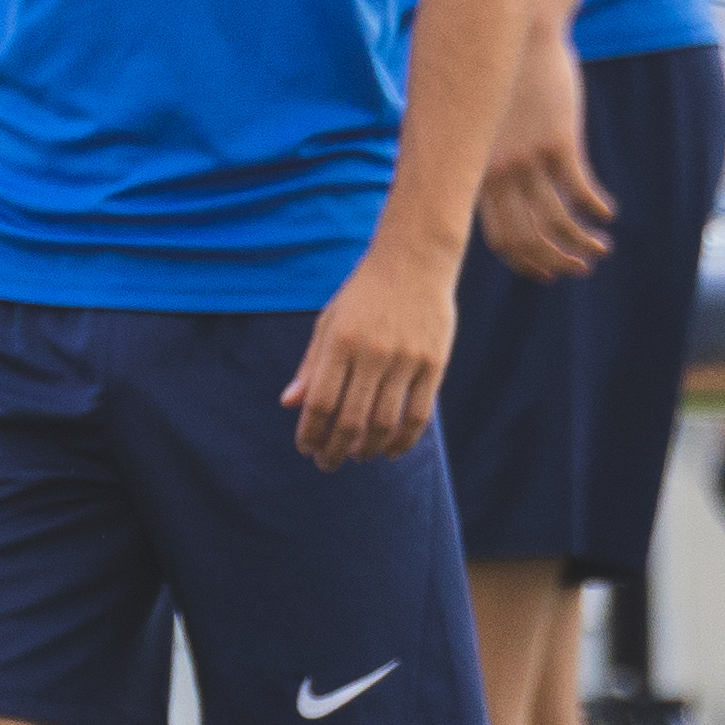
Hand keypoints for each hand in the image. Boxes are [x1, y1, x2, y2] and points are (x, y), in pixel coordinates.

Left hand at [286, 236, 458, 467]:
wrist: (414, 260)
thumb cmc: (363, 293)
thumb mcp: (329, 322)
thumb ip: (312, 366)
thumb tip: (290, 405)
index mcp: (340, 341)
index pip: (321, 402)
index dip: (311, 432)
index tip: (305, 449)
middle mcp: (373, 352)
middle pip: (351, 419)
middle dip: (334, 450)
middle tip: (326, 464)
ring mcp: (406, 359)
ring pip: (386, 422)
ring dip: (368, 449)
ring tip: (356, 457)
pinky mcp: (434, 363)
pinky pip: (419, 413)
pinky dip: (404, 439)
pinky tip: (390, 451)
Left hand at [474, 27, 611, 280]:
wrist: (523, 38)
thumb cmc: (509, 83)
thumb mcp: (492, 129)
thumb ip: (497, 162)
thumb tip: (506, 192)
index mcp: (480, 174)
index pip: (499, 238)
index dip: (525, 262)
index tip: (548, 273)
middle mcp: (499, 174)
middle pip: (529, 239)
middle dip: (556, 262)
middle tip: (581, 267)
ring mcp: (527, 160)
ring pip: (558, 221)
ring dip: (583, 243)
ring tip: (600, 248)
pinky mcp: (557, 142)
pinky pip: (580, 190)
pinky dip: (596, 208)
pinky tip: (608, 213)